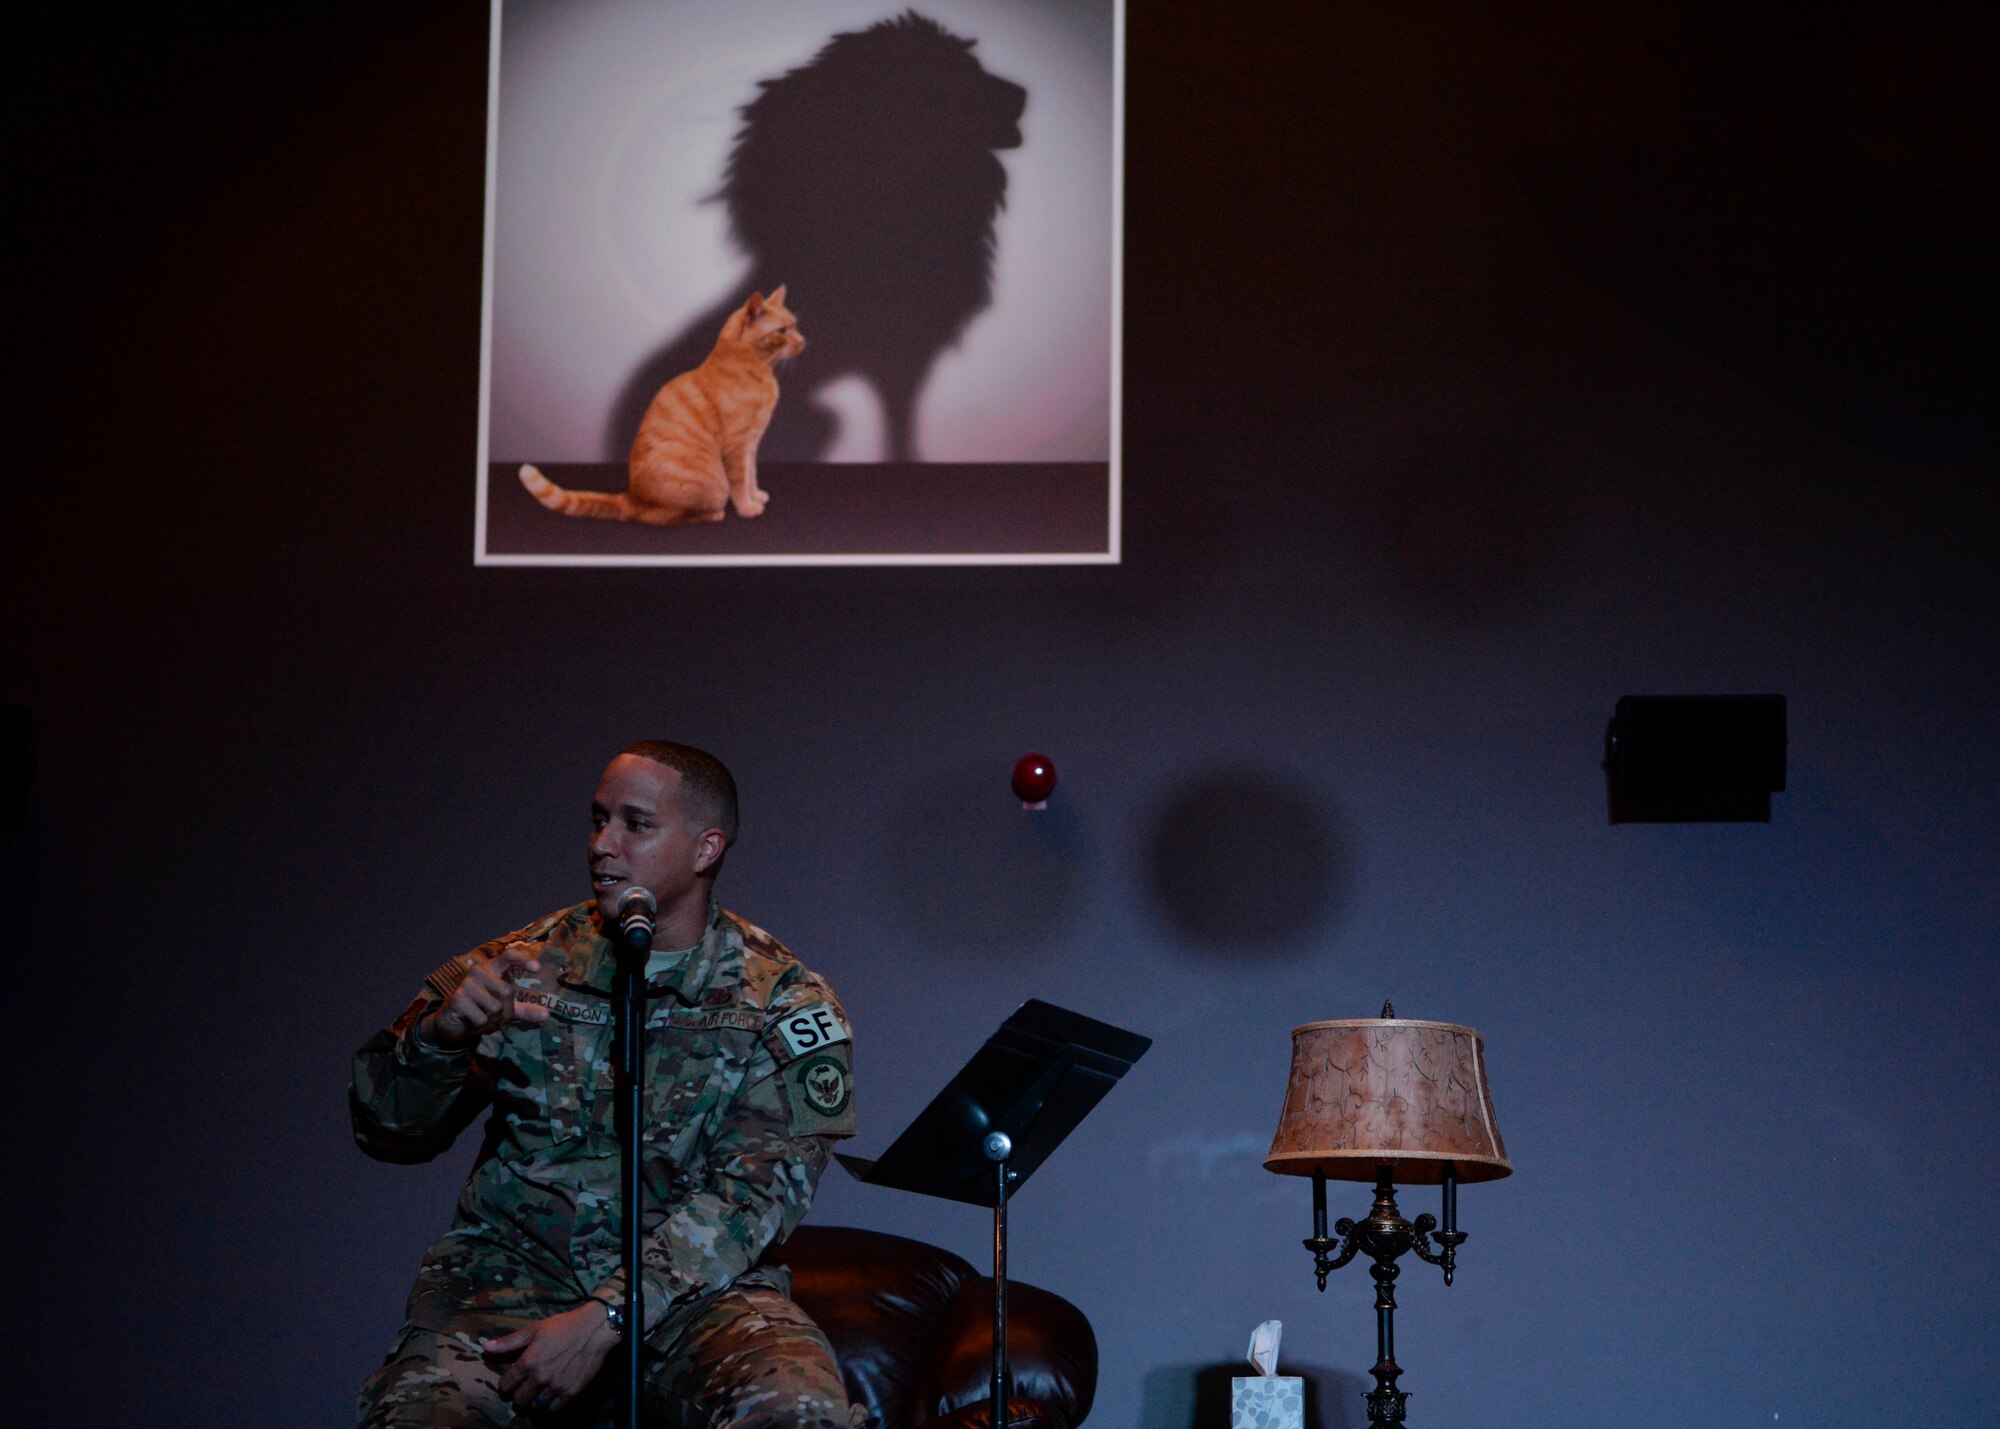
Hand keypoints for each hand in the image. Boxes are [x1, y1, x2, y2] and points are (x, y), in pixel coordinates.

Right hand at [421, 944, 549, 1048]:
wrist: (450, 1023)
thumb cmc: (480, 1010)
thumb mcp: (504, 1009)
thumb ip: (524, 1010)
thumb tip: (546, 1015)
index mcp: (492, 969)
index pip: (508, 955)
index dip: (523, 959)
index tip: (537, 968)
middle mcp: (478, 972)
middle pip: (506, 992)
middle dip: (507, 1014)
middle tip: (500, 1022)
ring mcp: (466, 984)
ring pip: (495, 1008)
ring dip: (493, 1023)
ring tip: (484, 1022)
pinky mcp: (457, 998)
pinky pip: (481, 1018)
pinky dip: (481, 1028)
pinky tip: (472, 1024)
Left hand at [483, 1302, 620, 1412]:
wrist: (594, 1329)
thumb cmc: (563, 1326)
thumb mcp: (534, 1330)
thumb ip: (509, 1342)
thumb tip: (484, 1346)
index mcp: (528, 1362)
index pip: (507, 1385)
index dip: (506, 1385)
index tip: (510, 1382)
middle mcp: (540, 1378)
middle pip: (520, 1400)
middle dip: (518, 1395)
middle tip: (523, 1389)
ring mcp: (556, 1387)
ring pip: (536, 1406)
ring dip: (535, 1400)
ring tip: (538, 1392)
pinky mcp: (571, 1392)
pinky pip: (554, 1409)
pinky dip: (551, 1405)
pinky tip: (552, 1395)